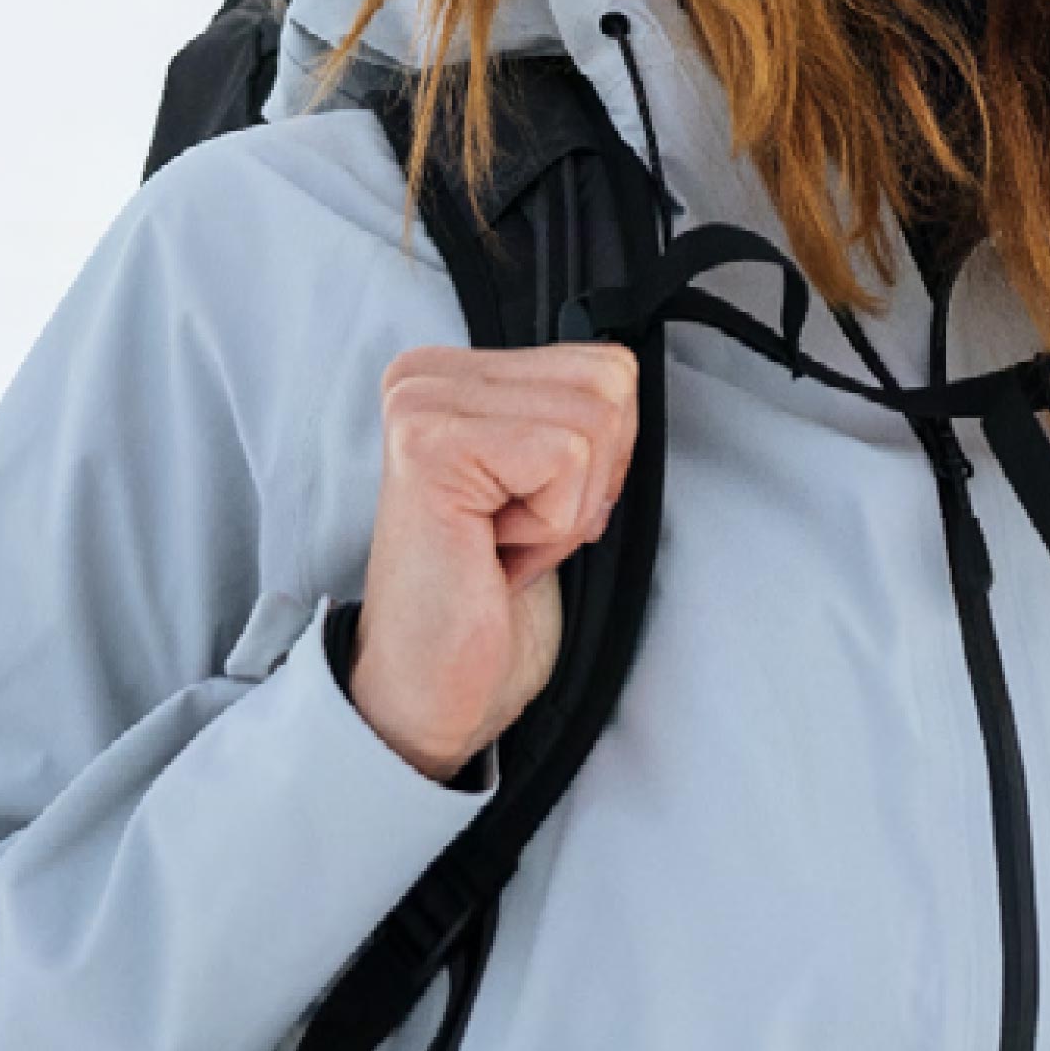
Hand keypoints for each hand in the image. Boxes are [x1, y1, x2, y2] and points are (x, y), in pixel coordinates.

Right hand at [350, 342, 640, 780]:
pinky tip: (492, 549)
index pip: (606, 365)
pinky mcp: (430, 446)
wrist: (433, 685)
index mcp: (453, 374)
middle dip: (590, 480)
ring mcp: (421, 405)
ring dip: (567, 507)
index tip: (531, 510)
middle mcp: (425, 376)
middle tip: (516, 532)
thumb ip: (578, 418)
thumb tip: (628, 376)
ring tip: (501, 541)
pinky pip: (566, 457)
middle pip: (608, 384)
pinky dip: (553, 526)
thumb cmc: (490, 595)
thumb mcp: (551, 484)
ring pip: (594, 420)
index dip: (603, 458)